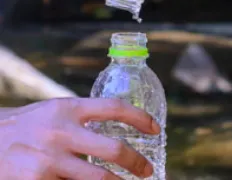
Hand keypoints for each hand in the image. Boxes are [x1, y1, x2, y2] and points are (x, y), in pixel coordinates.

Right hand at [0, 98, 160, 179]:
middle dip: (137, 163)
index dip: (141, 119)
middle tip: (146, 170)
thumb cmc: (25, 127)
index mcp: (68, 108)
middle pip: (114, 150)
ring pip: (99, 179)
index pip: (115, 108)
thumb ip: (81, 117)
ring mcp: (48, 159)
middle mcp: (61, 132)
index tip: (156, 130)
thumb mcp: (53, 111)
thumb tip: (122, 126)